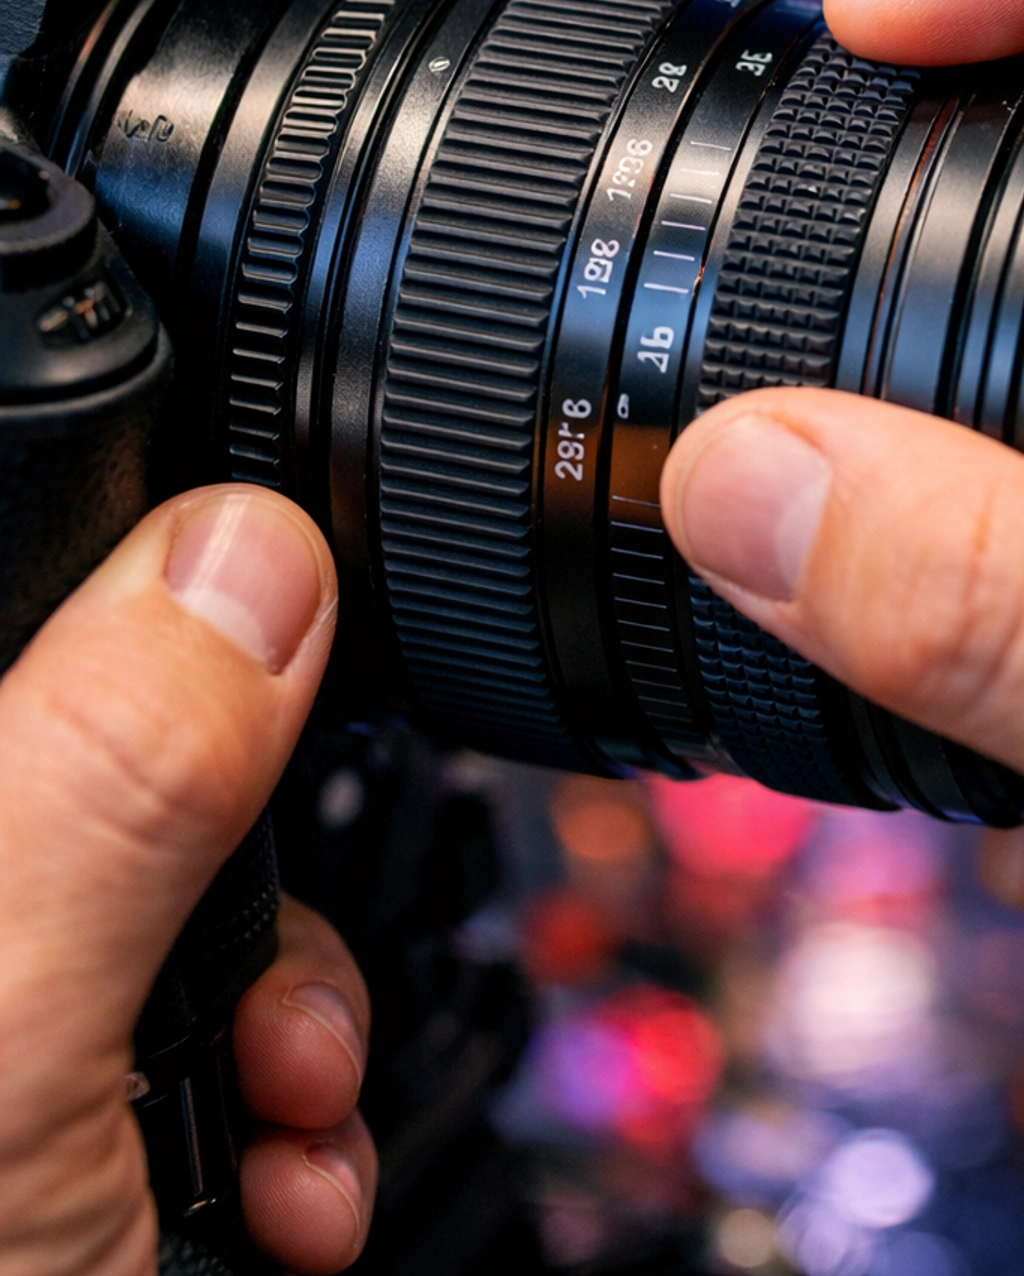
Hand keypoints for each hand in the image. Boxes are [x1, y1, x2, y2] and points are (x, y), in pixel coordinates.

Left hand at [0, 483, 374, 1275]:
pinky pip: (190, 1032)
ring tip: (285, 1111)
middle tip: (249, 967)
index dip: (129, 602)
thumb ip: (108, 769)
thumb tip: (243, 549)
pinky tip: (272, 1185)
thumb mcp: (4, 1025)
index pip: (8, 598)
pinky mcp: (46, 1113)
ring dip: (277, 1003)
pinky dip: (269, 1103)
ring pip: (171, 904)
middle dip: (234, 865)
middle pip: (112, 760)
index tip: (240, 660)